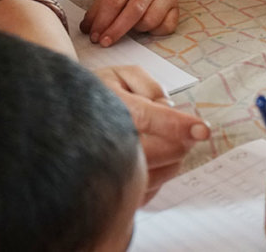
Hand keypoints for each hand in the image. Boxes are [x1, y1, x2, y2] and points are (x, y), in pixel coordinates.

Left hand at [80, 0, 178, 46]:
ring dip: (135, 29)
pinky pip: (165, 27)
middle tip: (104, 42)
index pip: (114, 2)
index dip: (102, 22)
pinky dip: (153, 31)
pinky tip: (145, 26)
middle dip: (116, 31)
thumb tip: (87, 29)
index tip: (94, 36)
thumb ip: (97, 8)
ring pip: (149, 22)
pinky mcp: (175, 6)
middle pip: (133, 12)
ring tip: (129, 25)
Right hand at [94, 66, 209, 201]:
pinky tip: (154, 158)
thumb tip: (169, 110)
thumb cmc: (99, 91)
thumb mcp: (123, 74)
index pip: (149, 118)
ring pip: (159, 173)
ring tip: (165, 141)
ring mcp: (107, 170)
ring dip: (174, 158)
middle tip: (189, 131)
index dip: (178, 125)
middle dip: (181, 142)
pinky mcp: (112, 191)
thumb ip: (151, 88)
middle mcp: (106, 141)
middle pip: (160, 151)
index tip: (203, 130)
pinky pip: (150, 190)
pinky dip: (161, 174)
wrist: (63, 116)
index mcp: (110, 108)